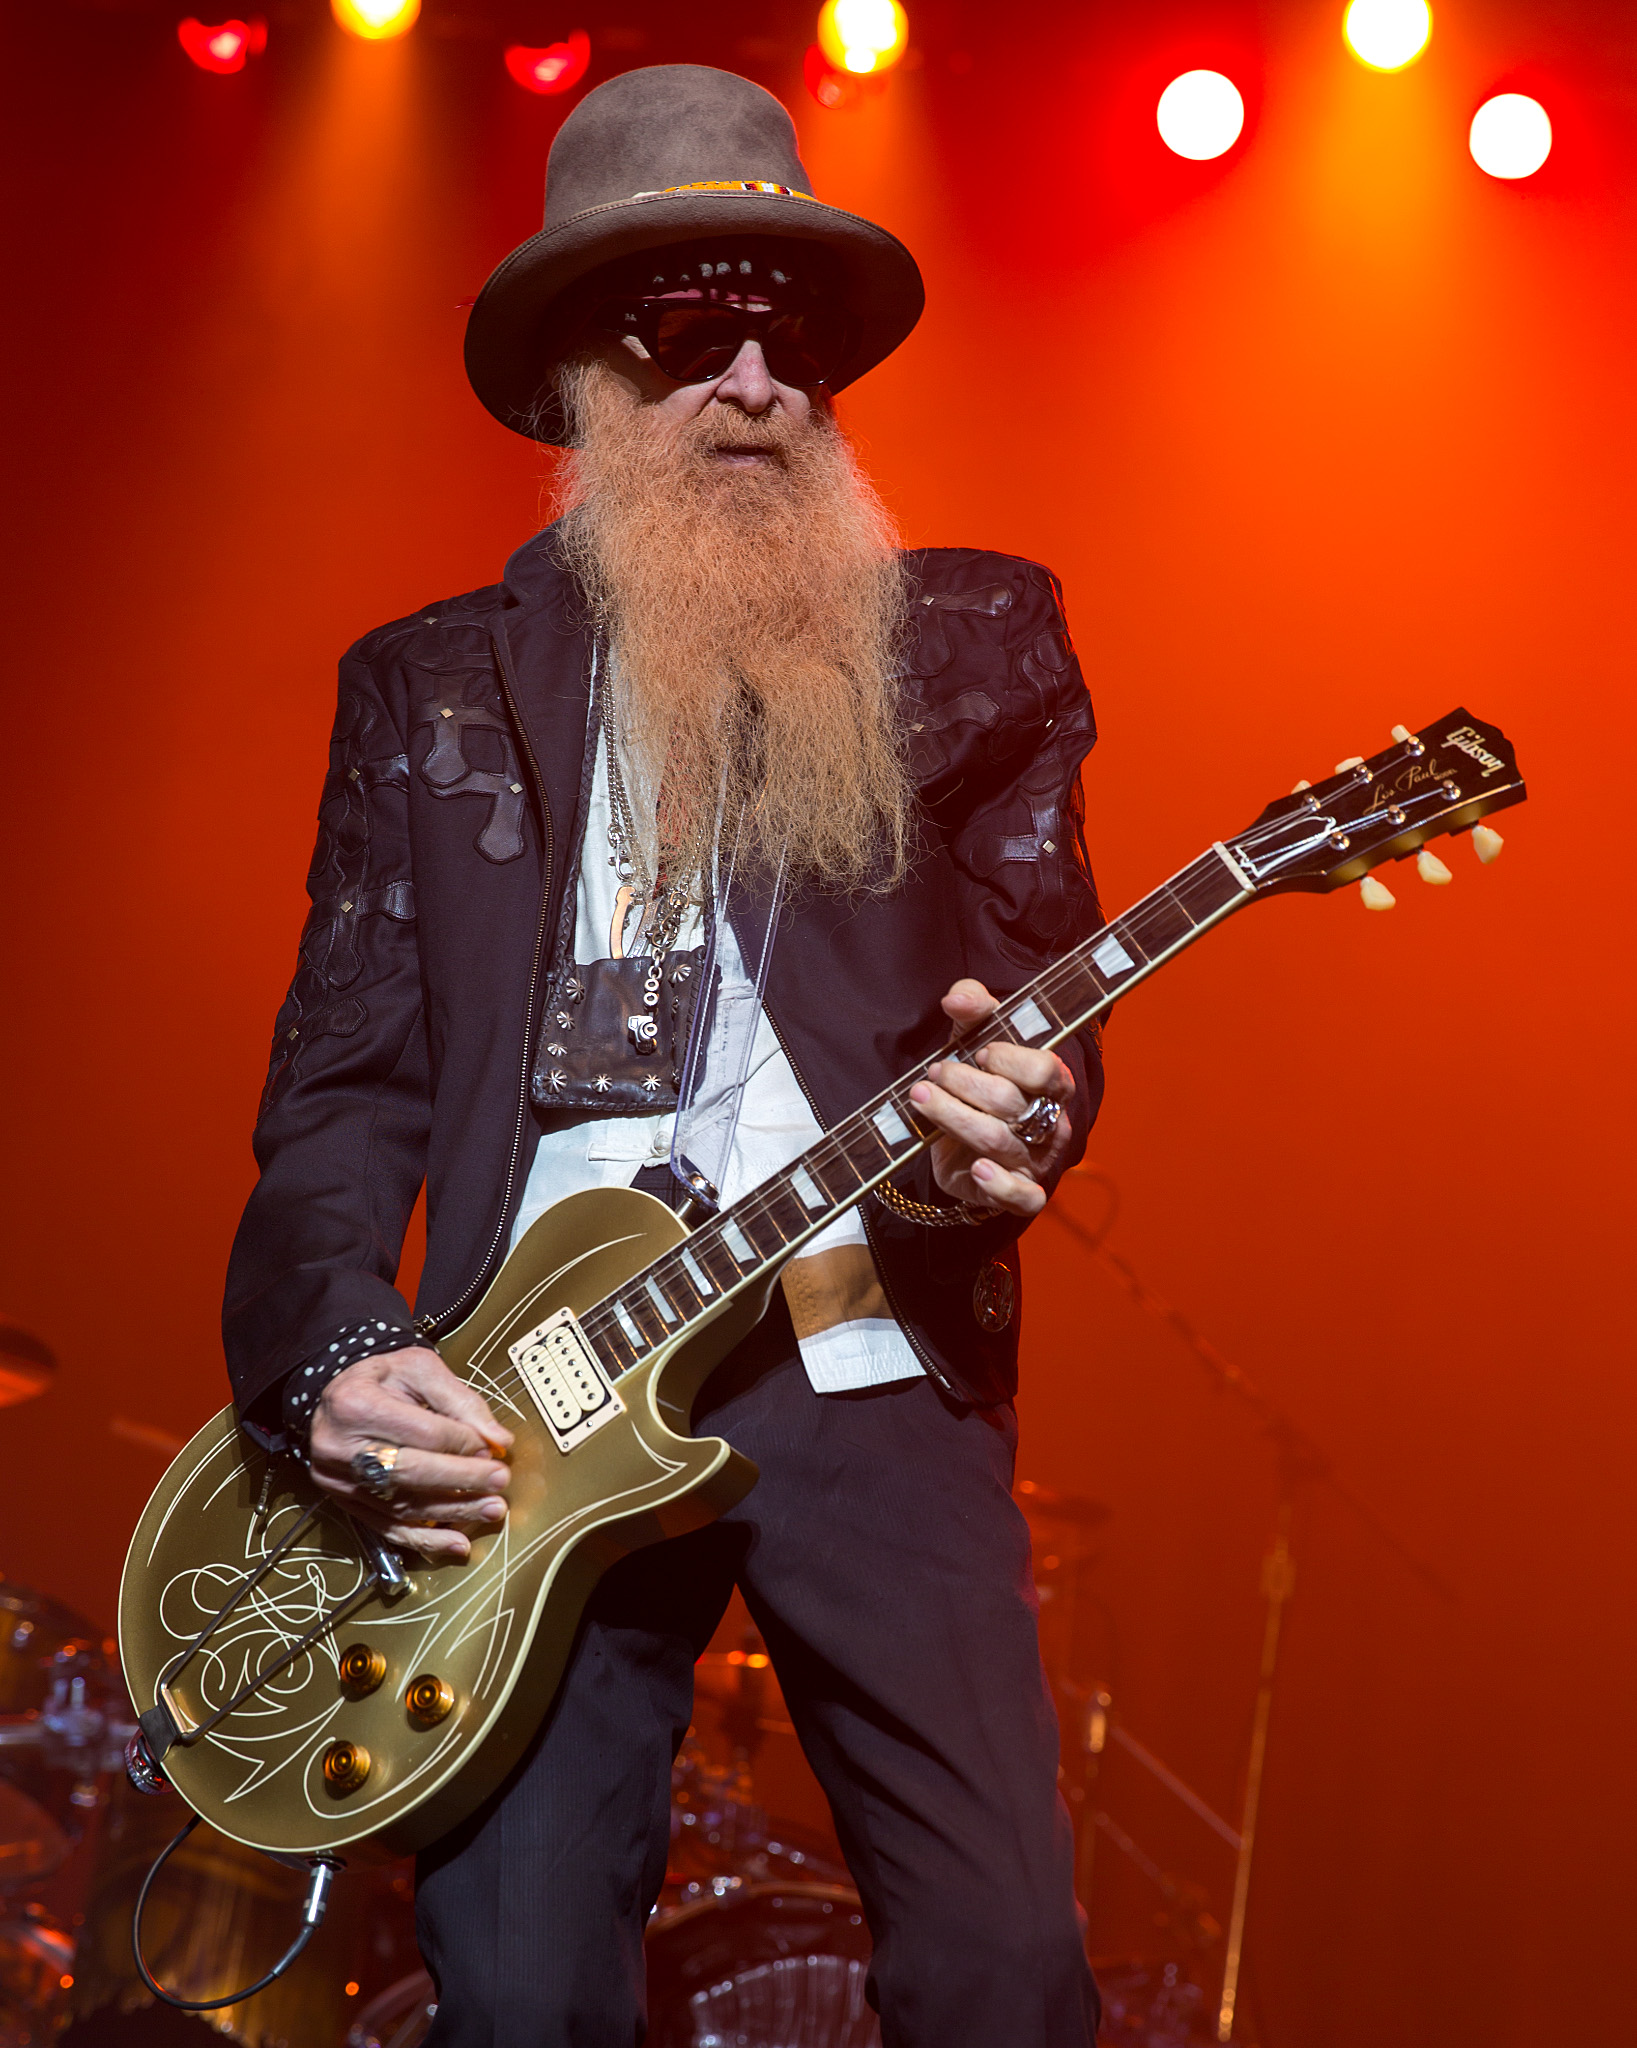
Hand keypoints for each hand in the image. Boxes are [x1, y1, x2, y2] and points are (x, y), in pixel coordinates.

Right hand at [308, 1347, 514, 1563]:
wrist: (338, 1395)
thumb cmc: (382, 1379)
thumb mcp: (419, 1368)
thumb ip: (460, 1400)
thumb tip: (498, 1440)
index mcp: (355, 1404)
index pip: (422, 1432)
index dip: (462, 1442)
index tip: (491, 1448)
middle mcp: (339, 1446)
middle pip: (410, 1472)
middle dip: (461, 1480)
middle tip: (499, 1482)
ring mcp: (338, 1479)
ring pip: (401, 1505)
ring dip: (452, 1512)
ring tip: (490, 1509)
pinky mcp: (344, 1501)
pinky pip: (387, 1528)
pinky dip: (424, 1539)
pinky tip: (455, 1543)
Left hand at [910, 978, 1076, 1218]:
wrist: (965, 1140)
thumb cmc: (981, 1081)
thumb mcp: (976, 1037)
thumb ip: (973, 1008)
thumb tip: (955, 998)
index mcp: (1054, 1084)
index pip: (1044, 1069)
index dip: (1006, 1058)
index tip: (977, 1052)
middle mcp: (1052, 1123)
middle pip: (1009, 1102)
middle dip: (963, 1083)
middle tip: (935, 1073)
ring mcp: (1037, 1160)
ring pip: (997, 1141)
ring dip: (952, 1116)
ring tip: (921, 1098)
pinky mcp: (1020, 1192)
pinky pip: (1023, 1198)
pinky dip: (999, 1185)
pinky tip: (974, 1168)